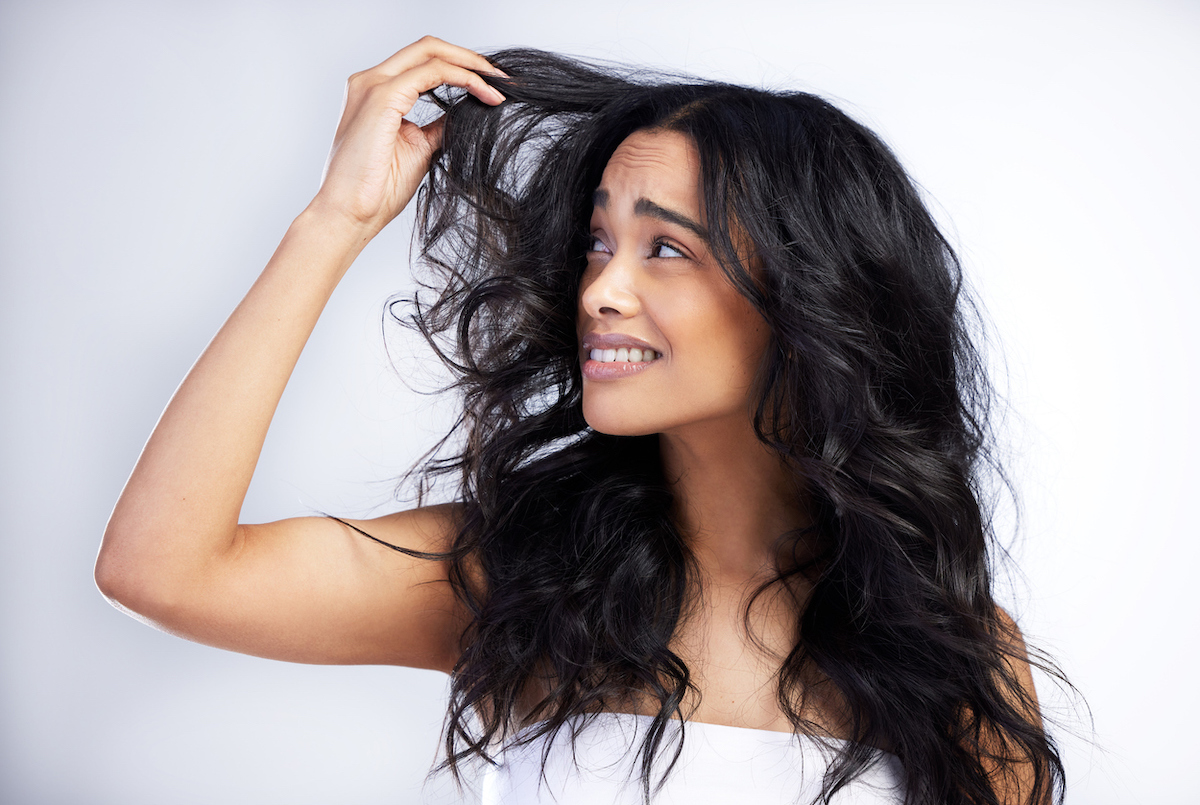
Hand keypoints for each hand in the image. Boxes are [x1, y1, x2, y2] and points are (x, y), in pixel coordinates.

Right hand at [309, 36, 505, 236]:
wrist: (349, 213)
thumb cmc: (377, 189)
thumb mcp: (418, 149)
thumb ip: (438, 126)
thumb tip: (466, 114)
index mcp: (375, 92)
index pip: (422, 63)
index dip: (460, 67)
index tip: (493, 86)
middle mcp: (371, 81)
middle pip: (428, 48)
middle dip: (470, 58)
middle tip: (503, 79)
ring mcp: (374, 85)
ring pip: (432, 53)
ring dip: (472, 67)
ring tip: (500, 87)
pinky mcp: (382, 96)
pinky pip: (433, 72)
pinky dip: (464, 79)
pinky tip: (485, 94)